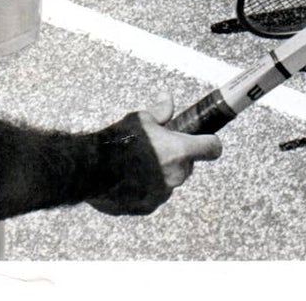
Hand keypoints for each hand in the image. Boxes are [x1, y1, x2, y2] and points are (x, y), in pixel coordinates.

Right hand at [87, 98, 221, 214]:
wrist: (92, 170)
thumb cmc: (119, 140)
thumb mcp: (142, 118)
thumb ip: (161, 111)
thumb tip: (168, 98)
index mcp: (181, 151)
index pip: (212, 148)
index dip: (210, 143)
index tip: (205, 141)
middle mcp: (176, 176)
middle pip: (188, 166)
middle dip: (177, 158)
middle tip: (157, 148)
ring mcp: (162, 194)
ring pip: (170, 181)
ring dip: (161, 173)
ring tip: (138, 163)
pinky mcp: (147, 207)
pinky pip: (153, 195)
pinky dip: (146, 187)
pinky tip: (129, 178)